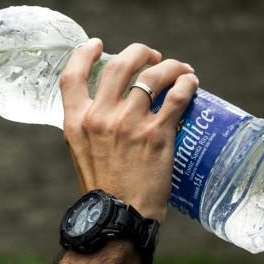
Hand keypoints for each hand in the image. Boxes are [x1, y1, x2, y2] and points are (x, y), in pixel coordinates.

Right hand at [58, 40, 198, 221]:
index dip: (84, 53)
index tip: (97, 44)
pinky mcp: (157, 134)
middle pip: (119, 66)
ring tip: (179, 69)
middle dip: (139, 52)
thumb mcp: (81, 153)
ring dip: (169, 66)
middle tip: (151, 57)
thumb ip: (90, 128)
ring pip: (152, 75)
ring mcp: (129, 124)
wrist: (118, 218)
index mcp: (76, 122)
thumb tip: (108, 110)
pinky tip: (191, 82)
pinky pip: (176, 96)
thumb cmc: (103, 190)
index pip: (71, 76)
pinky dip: (186, 84)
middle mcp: (100, 118)